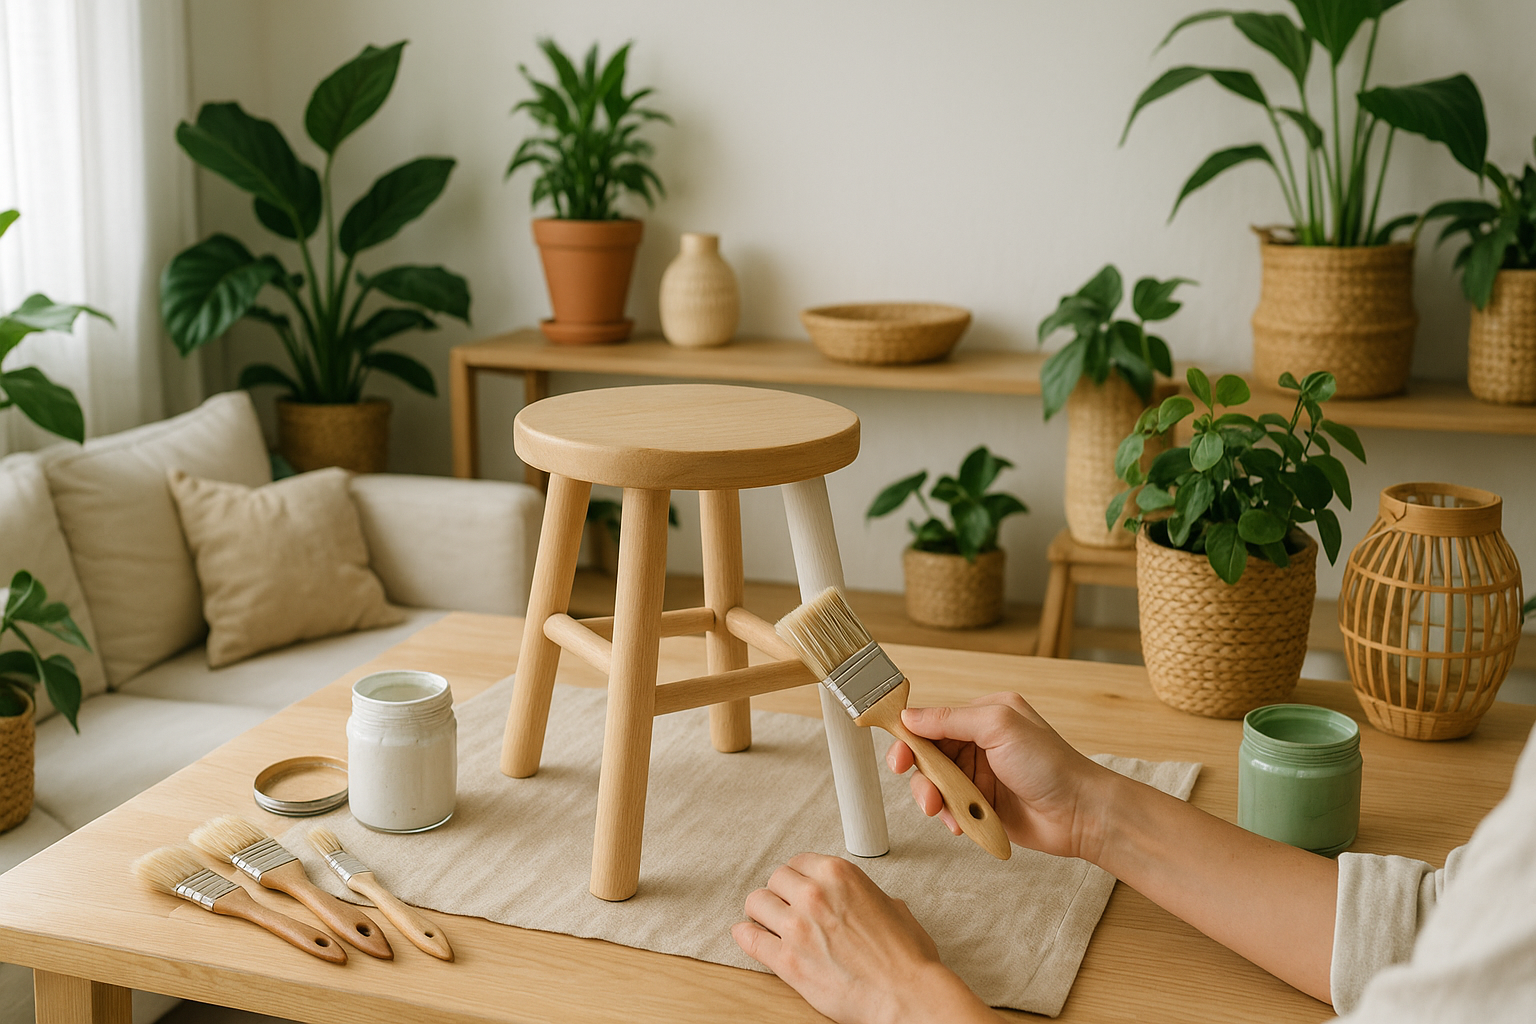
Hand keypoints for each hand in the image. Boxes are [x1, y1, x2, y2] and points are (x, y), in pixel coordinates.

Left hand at [733, 853, 999, 1023]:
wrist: (905, 996)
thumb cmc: (906, 958)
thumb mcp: (892, 907)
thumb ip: (865, 895)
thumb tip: (858, 899)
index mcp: (839, 874)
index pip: (798, 861)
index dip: (798, 877)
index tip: (797, 887)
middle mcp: (813, 894)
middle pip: (775, 879)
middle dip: (780, 893)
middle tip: (785, 907)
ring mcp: (796, 927)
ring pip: (756, 903)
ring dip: (762, 912)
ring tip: (768, 922)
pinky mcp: (787, 960)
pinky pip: (750, 939)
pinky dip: (747, 936)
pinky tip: (750, 935)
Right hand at [888, 691, 1114, 860]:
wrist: (1080, 814)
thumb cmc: (1051, 765)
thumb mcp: (999, 727)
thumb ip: (951, 719)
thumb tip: (911, 716)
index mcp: (984, 715)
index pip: (933, 720)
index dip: (910, 736)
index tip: (898, 753)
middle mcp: (979, 743)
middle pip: (928, 754)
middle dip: (918, 772)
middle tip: (918, 786)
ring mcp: (979, 775)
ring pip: (934, 784)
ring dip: (933, 797)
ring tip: (942, 810)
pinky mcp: (981, 804)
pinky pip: (949, 808)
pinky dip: (950, 816)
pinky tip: (962, 822)